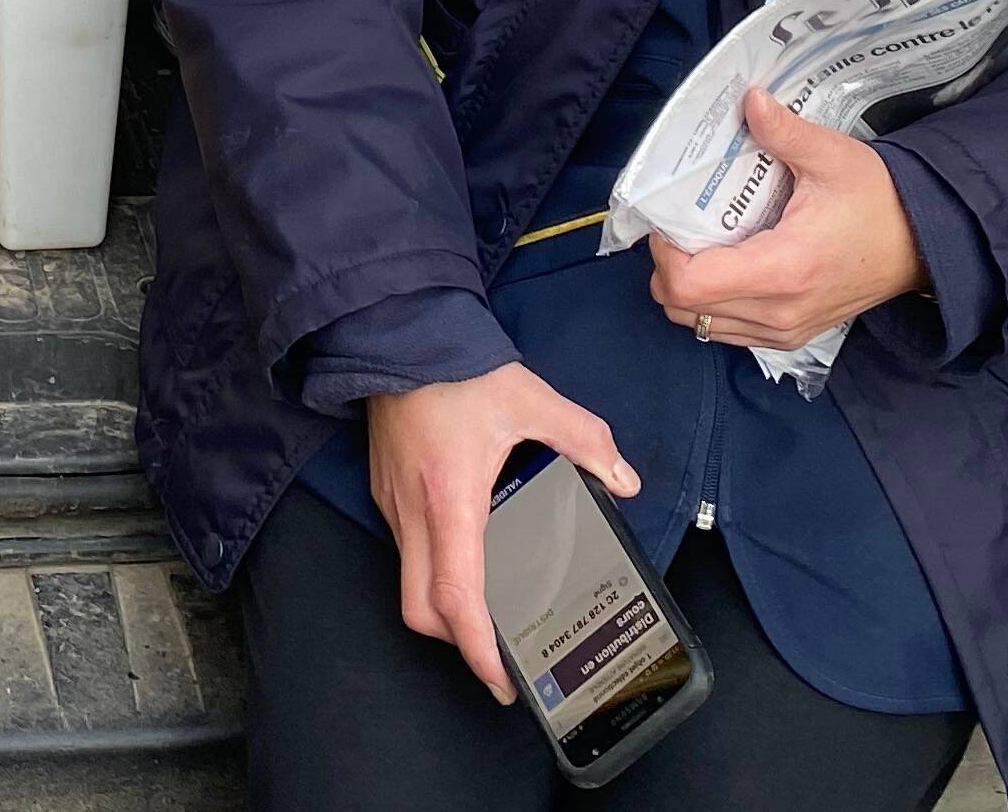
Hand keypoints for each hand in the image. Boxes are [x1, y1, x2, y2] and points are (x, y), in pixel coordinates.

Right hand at [365, 363, 639, 705]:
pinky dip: (433, 567)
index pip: (456, 599)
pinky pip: (405, 548)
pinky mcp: (384, 488)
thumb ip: (585, 441)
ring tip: (490, 606)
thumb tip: (623, 480)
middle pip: (421, 609)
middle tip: (499, 651)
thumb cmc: (457, 366)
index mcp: (451, 500)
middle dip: (458, 642)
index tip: (501, 679)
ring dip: (446, 604)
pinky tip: (467, 549)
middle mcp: (414, 513)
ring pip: (410, 581)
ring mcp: (392, 502)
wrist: (396, 327)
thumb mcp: (532, 399)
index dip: (478, 650)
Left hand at [647, 88, 929, 349]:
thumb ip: (783, 130)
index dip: (664, 250)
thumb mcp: (831, 156)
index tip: (672, 215)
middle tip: (680, 225)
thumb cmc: (877, 198)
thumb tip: (748, 100)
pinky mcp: (790, 336)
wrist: (922, 244)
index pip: (688, 285)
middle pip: (684, 308)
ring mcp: (784, 331)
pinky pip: (727, 330)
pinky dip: (711, 303)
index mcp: (783, 269)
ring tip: (701, 243)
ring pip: (700, 324)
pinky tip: (726, 264)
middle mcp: (778, 311)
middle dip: (667, 266)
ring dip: (686, 287)